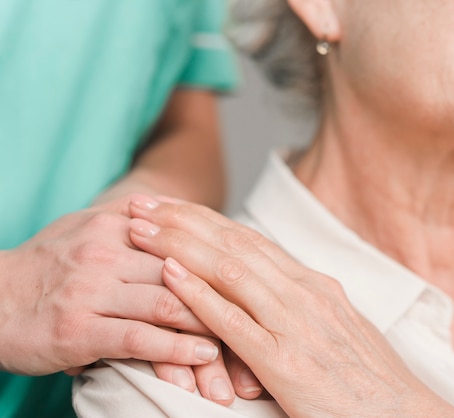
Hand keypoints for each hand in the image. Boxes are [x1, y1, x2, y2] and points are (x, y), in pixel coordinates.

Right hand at [0, 195, 261, 404]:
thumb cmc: (54, 265)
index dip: (228, 270)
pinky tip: (203, 355)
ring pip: (169, 307)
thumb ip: (143, 225)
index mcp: (121, 226)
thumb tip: (193, 218)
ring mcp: (93, 289)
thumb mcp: (95, 230)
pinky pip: (137, 337)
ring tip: (241, 353)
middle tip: (262, 332)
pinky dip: (174, 348)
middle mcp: (110, 252)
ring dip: (210, 333)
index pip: (189, 244)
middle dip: (228, 306)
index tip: (261, 293)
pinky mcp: (78, 326)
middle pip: (187, 277)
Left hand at [128, 195, 453, 417]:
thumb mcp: (335, 324)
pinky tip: (168, 275)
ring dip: (178, 245)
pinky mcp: (285, 362)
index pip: (248, 238)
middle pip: (232, 243)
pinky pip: (234, 321)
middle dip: (182, 219)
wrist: (402, 412)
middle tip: (141, 201)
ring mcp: (295, 323)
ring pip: (228, 270)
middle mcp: (303, 292)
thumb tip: (268, 283)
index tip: (171, 205)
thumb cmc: (367, 375)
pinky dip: (198, 295)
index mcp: (313, 283)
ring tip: (140, 228)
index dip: (204, 218)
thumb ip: (300, 301)